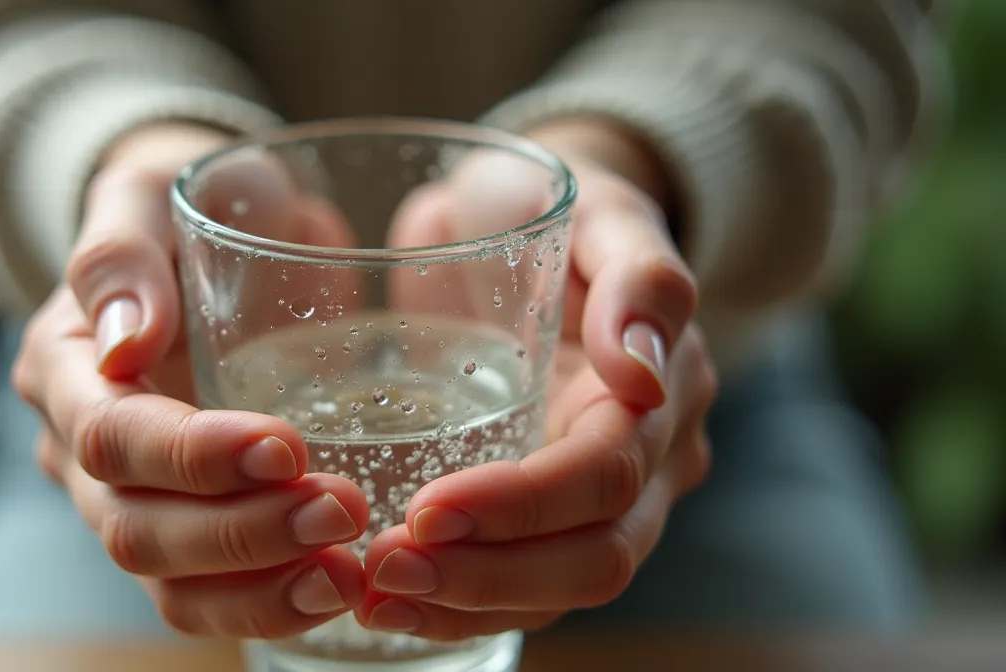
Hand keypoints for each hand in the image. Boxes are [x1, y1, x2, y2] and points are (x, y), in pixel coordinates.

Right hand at [12, 123, 367, 639]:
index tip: (285, 446)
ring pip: (170, 585)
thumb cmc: (187, 203)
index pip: (108, 437)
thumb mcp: (147, 192)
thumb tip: (123, 342)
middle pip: (135, 530)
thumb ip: (121, 254)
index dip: (190, 456)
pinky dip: (272, 603)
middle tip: (342, 510)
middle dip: (239, 533)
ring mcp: (132, 496)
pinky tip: (340, 586)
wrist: (223, 229)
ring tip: (347, 573)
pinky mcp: (189, 525)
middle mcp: (81, 448)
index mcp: (65, 367)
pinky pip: (212, 595)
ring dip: (260, 589)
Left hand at [357, 118, 717, 638]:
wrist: (519, 215)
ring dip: (464, 603)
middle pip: (590, 558)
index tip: (426, 509)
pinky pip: (517, 585)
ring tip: (372, 597)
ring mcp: (598, 498)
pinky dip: (454, 604)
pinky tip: (385, 602)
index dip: (524, 505)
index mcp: (661, 394)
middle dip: (490, 576)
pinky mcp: (545, 514)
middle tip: (386, 568)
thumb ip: (639, 277)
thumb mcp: (599, 210)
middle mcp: (645, 462)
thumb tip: (642, 372)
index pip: (605, 477)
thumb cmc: (554, 203)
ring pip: (555, 591)